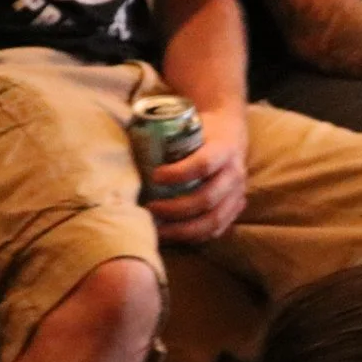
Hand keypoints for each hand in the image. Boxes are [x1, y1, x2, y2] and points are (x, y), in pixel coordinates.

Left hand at [145, 106, 249, 243]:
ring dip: (183, 229)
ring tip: (158, 229)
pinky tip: (173, 235)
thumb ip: (165, 136)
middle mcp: (235, 173)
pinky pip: (216, 230)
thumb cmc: (200, 129)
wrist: (230, 132)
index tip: (154, 176)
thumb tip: (123, 144)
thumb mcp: (189, 125)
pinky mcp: (235, 208)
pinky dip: (194, 236)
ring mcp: (238, 194)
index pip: (204, 164)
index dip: (179, 173)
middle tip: (150, 208)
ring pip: (214, 220)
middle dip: (175, 208)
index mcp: (225, 149)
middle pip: (207, 198)